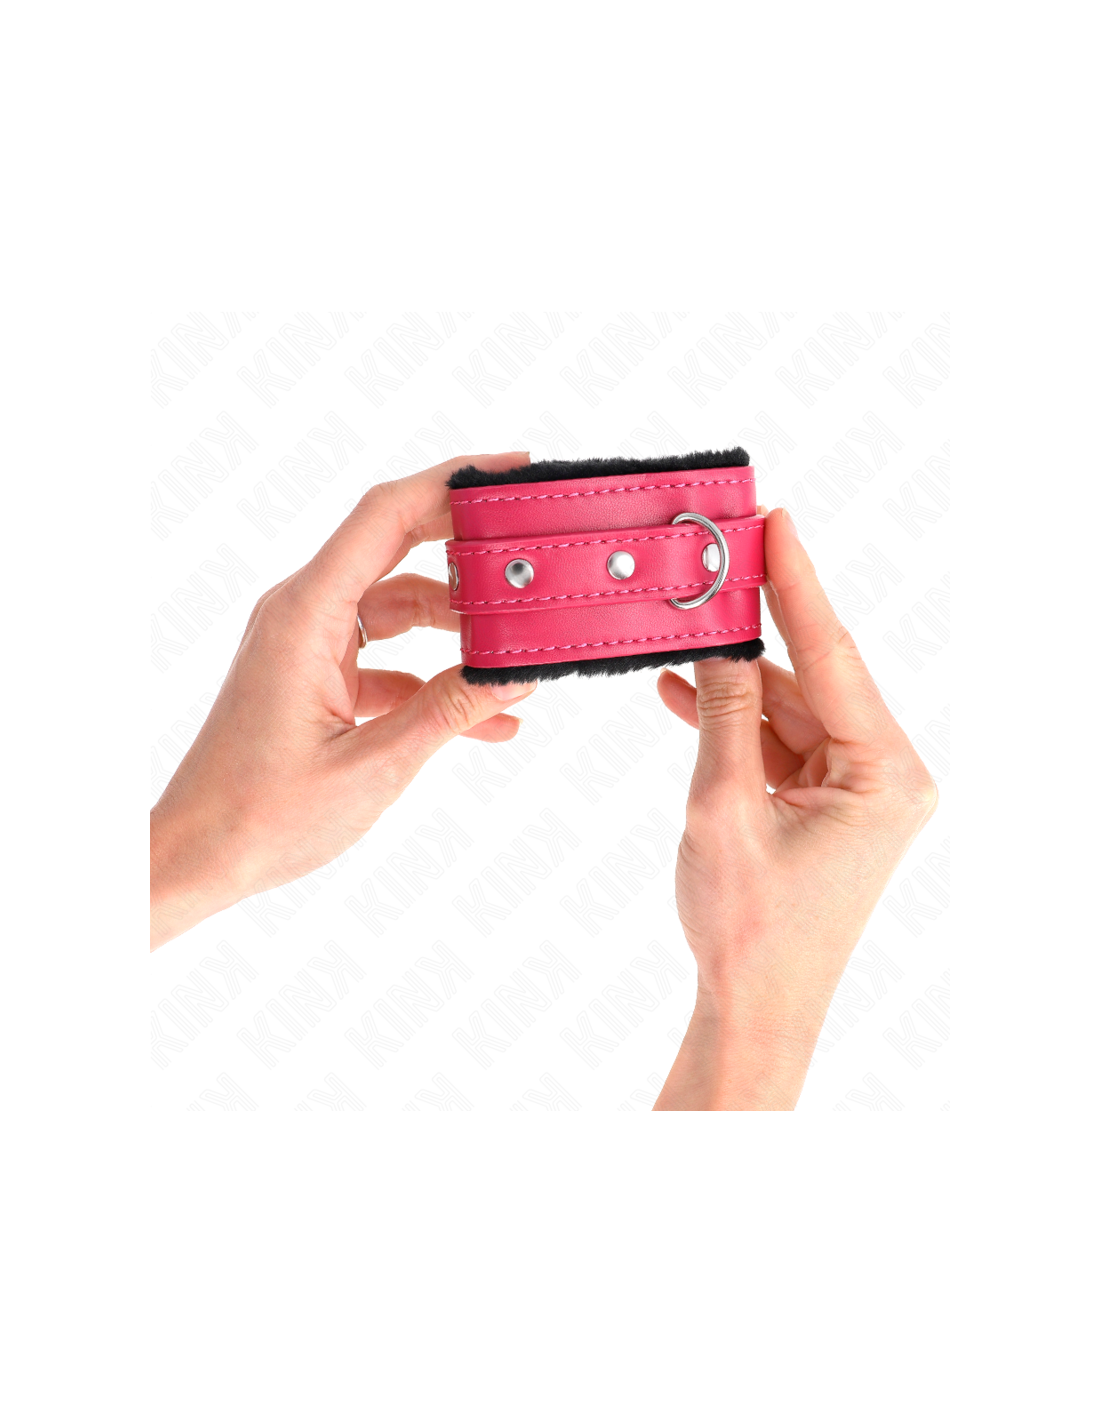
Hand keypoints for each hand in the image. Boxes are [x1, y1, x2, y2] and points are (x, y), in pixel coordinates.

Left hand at [150, 454, 537, 948]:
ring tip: (516, 652)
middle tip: (531, 554)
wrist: (197, 857)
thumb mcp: (374, 767)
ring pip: (398, 608)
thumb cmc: (260, 816)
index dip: (451, 483)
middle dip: (468, 551)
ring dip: (457, 630)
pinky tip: (483, 718)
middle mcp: (302, 614)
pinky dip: (431, 678)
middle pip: (397, 551)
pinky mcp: (313, 677)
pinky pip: (385, 658)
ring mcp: (306, 644)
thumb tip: (515, 677)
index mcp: (305, 616)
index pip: (385, 517)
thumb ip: (449, 713)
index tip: (512, 472)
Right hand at [653, 507, 937, 1109]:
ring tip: (683, 624)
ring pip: (791, 707)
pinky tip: (683, 687)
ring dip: (734, 677)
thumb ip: (724, 711)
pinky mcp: (826, 804)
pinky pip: (779, 742)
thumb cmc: (750, 929)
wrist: (753, 1008)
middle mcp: (885, 776)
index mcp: (886, 777)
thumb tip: (716, 636)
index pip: (835, 658)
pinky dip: (734, 720)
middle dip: (761, 625)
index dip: (798, 586)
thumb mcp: (723, 806)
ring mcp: (856, 791)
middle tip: (723, 558)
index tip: (777, 523)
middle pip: (816, 677)